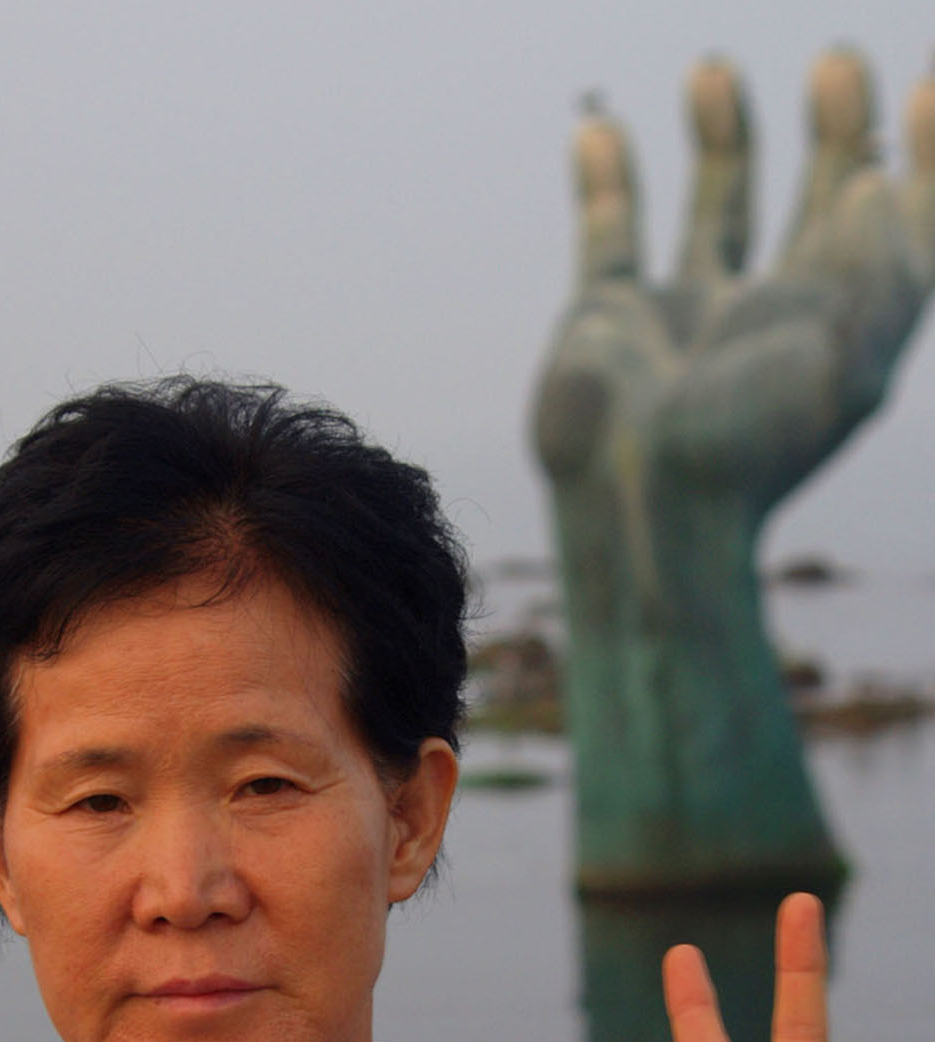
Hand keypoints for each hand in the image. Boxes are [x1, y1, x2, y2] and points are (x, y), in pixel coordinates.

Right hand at [530, 50, 934, 892]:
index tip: (925, 90)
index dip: (921, 156)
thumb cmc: (752, 452)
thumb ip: (892, 262)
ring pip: (714, 204)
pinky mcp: (606, 320)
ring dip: (721, 133)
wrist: (642, 515)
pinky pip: (608, 231)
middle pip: (815, 199)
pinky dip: (604, 176)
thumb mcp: (855, 358)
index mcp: (840, 323)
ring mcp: (684, 313)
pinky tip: (599, 128)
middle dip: (832, 128)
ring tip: (715, 71)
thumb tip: (884, 173)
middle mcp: (769, 312)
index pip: (897, 221)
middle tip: (839, 66)